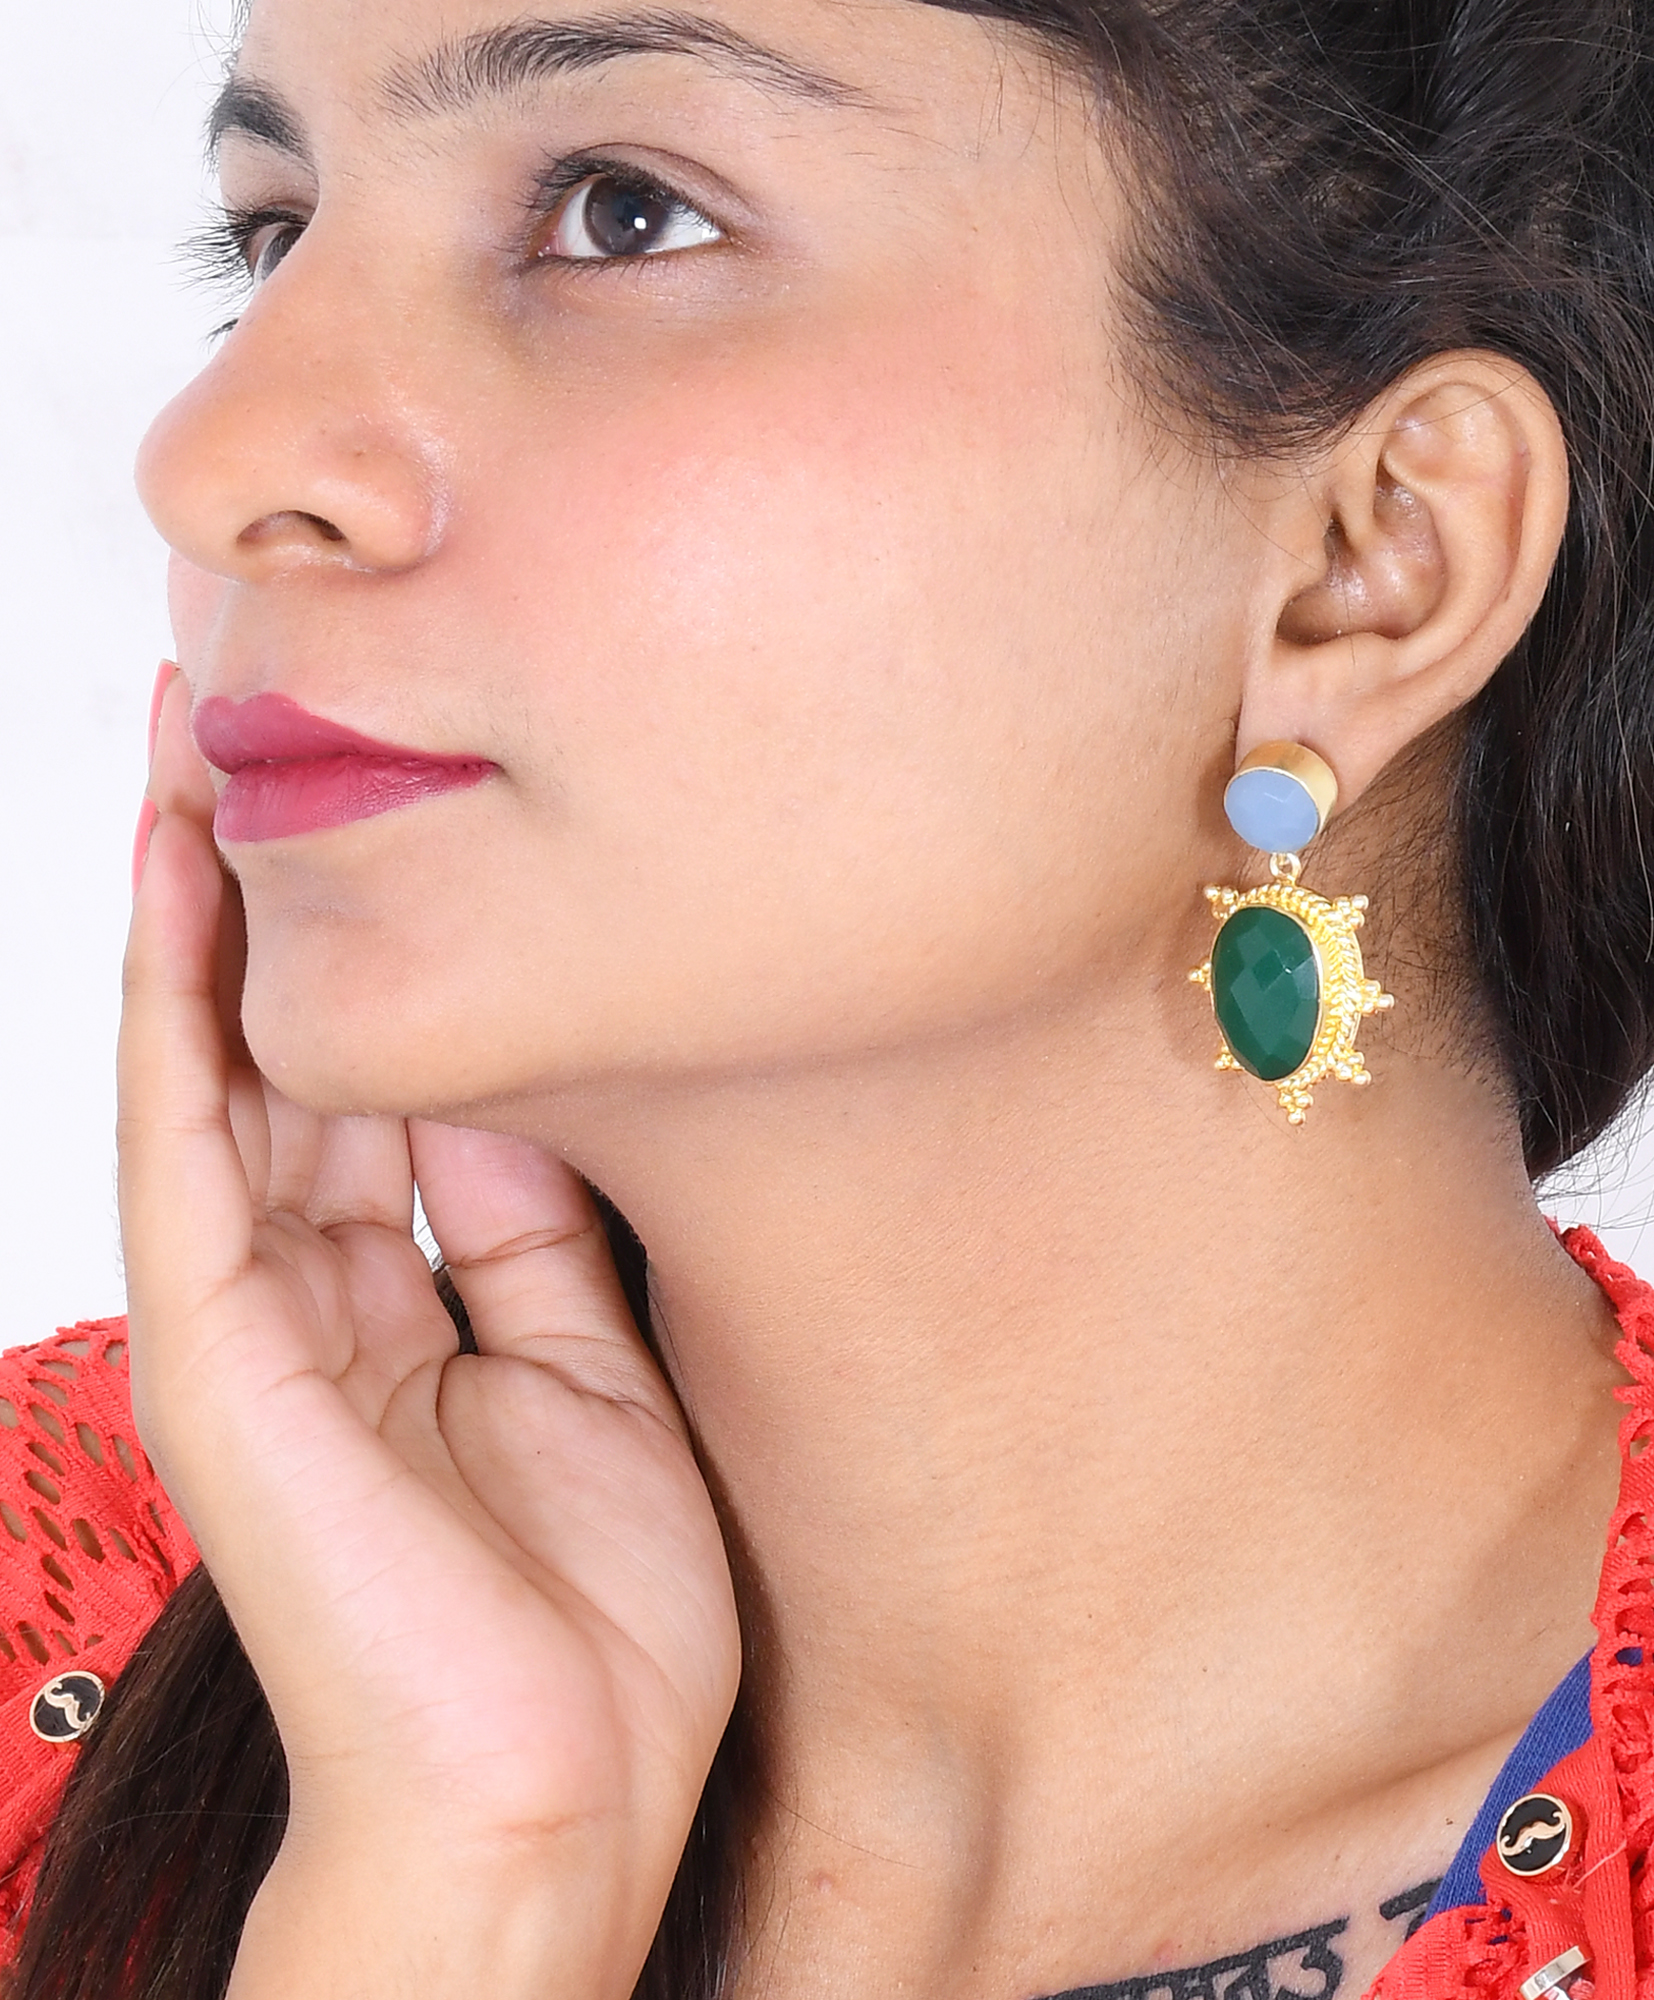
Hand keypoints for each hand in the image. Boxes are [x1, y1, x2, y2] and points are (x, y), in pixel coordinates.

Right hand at [118, 672, 740, 1996]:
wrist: (554, 1801)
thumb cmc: (591, 1621)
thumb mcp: (594, 1374)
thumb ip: (537, 1235)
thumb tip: (525, 1087)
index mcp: (410, 1302)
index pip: (381, 1083)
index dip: (387, 950)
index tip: (413, 813)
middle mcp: (316, 1291)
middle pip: (293, 1047)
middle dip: (284, 892)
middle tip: (285, 716)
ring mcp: (256, 1318)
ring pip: (221, 1062)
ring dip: (205, 899)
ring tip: (199, 733)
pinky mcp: (220, 1351)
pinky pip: (190, 1140)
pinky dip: (177, 1004)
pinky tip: (174, 870)